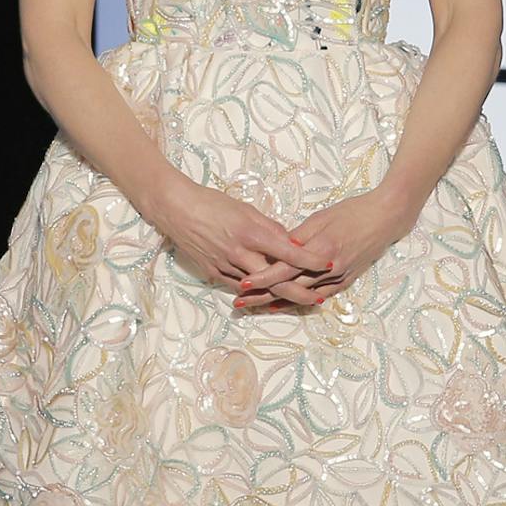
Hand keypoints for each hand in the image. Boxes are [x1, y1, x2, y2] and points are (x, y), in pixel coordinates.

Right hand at [155, 181, 329, 296]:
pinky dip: (254, 293)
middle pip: (275, 280)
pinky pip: (238, 288)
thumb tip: (290, 242)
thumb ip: (270, 228)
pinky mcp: (213, 273)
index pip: (288, 252)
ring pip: (257, 289)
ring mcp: (225, 266)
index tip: (328, 263)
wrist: (177, 210)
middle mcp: (240, 253)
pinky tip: (267, 297)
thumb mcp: (246, 209)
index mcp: (251, 233)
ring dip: (279, 296)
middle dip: (299, 293)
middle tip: (318, 299)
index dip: (311, 260)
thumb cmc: (213, 203)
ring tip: (298, 301)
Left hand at [235, 188, 415, 310]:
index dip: (263, 278)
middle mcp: (329, 267)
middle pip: (290, 286)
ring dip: (277, 301)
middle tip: (239, 302)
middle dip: (263, 295)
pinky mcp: (347, 280)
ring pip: (303, 294)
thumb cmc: (353, 211)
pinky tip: (283, 305)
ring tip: (254, 305)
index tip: (243, 284)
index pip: (285, 268)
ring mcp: (339, 276)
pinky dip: (300, 301)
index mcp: (321, 248)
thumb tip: (275, 247)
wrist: (387, 217)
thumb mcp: (321, 217)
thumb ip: (298, 236)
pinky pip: (319, 295)